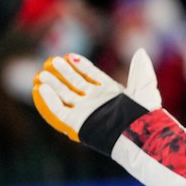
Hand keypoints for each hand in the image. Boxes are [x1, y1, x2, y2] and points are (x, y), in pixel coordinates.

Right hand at [33, 49, 160, 144]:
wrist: (136, 135)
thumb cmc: (142, 111)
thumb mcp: (144, 86)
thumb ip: (140, 68)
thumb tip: (140, 50)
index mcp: (111, 92)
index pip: (93, 76)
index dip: (82, 66)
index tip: (70, 56)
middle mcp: (97, 102)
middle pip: (76, 84)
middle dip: (64, 73)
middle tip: (51, 61)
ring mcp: (86, 112)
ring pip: (65, 96)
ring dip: (53, 84)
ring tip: (42, 73)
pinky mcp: (76, 123)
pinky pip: (59, 111)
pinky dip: (49, 101)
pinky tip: (41, 89)